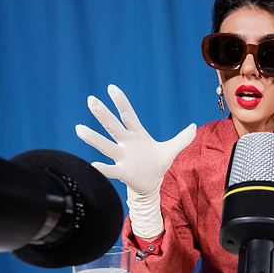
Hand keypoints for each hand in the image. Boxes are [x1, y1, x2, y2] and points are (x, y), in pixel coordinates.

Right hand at [75, 84, 195, 195]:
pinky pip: (111, 170)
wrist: (151, 184)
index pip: (127, 115)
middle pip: (113, 126)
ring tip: (79, 129)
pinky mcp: (123, 173)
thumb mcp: (171, 150)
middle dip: (102, 114)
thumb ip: (182, 138)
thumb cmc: (157, 164)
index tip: (111, 88)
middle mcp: (126, 143)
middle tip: (90, 100)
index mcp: (137, 135)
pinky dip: (103, 168)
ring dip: (93, 138)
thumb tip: (194, 127)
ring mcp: (122, 157)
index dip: (121, 102)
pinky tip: (93, 164)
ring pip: (106, 146)